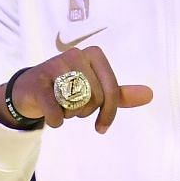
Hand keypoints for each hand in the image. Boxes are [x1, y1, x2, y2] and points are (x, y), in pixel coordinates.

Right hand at [0, 44, 152, 132]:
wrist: (29, 89)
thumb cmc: (67, 88)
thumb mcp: (95, 90)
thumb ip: (121, 94)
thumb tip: (150, 94)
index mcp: (94, 54)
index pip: (111, 91)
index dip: (109, 113)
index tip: (102, 126)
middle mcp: (75, 55)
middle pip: (94, 99)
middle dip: (85, 112)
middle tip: (74, 108)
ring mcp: (54, 66)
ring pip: (76, 105)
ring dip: (70, 115)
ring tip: (61, 105)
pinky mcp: (37, 81)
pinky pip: (56, 112)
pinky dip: (56, 121)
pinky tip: (52, 116)